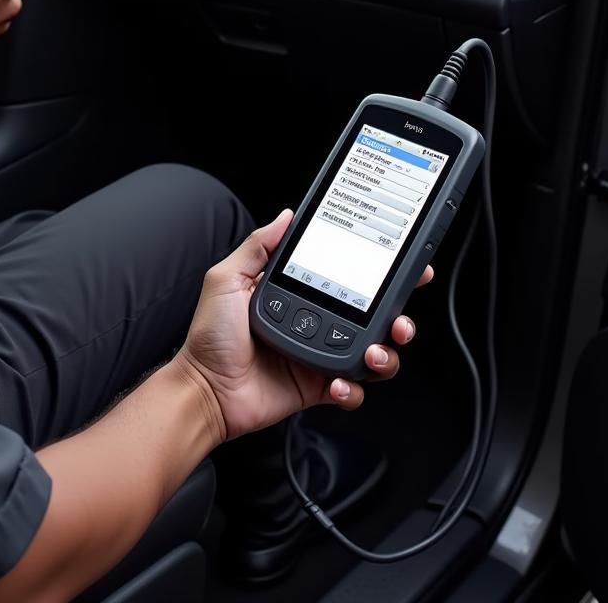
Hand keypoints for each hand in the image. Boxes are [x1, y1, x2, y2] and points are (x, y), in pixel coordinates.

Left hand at [175, 210, 431, 442]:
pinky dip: (353, 388)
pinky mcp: (319, 387)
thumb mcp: (227, 279)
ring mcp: (320, 355)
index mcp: (299, 294)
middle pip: (373, 316)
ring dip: (385, 354)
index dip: (379, 272)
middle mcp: (316, 323)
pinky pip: (352, 389)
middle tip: (399, 319)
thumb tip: (285, 217)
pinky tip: (337, 382)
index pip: (348, 277)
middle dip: (397, 316)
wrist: (204, 390)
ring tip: (374, 353)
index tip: (402, 265)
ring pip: (373, 353)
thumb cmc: (210, 337)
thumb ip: (258, 246)